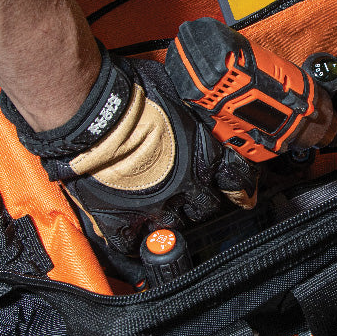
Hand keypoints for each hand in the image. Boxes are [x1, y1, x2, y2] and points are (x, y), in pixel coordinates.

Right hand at [2, 47, 257, 254]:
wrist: (97, 113)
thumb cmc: (132, 94)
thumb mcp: (179, 91)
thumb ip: (194, 109)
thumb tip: (203, 97)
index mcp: (203, 156)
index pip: (235, 181)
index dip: (238, 188)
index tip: (239, 194)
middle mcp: (186, 186)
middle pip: (205, 207)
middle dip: (198, 201)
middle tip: (184, 192)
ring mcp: (156, 207)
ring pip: (174, 227)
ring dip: (170, 220)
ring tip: (160, 210)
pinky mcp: (122, 220)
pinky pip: (132, 243)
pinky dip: (133, 241)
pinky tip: (133, 236)